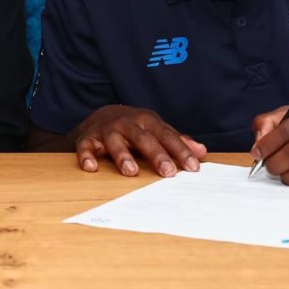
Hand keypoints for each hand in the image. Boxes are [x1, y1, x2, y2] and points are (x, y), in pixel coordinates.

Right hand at [73, 104, 205, 176]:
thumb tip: (202, 152)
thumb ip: (177, 141)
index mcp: (147, 121)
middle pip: (143, 138)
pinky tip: (91, 167)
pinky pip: (86, 146)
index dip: (180, 151)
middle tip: (168, 172)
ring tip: (131, 172)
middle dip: (156, 155)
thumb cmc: (135, 127)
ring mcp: (107, 130)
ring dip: (123, 155)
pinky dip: (87, 155)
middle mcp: (128, 123)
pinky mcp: (88, 138)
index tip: (193, 167)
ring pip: (115, 141)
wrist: (100, 115)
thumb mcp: (156, 130)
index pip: (167, 136)